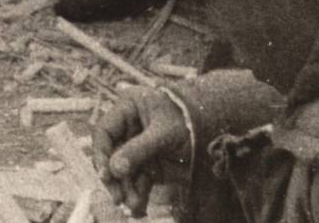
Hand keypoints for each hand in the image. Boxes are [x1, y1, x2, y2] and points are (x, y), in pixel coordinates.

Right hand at [93, 87, 193, 216]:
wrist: (217, 134)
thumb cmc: (189, 121)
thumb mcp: (164, 133)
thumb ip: (138, 150)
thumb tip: (114, 169)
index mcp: (128, 108)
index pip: (104, 131)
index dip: (101, 153)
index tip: (106, 175)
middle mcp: (129, 128)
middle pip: (111, 155)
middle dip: (115, 178)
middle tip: (117, 198)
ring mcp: (139, 147)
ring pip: (124, 171)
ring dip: (127, 190)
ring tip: (132, 207)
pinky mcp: (150, 164)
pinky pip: (139, 180)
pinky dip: (138, 194)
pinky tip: (139, 208)